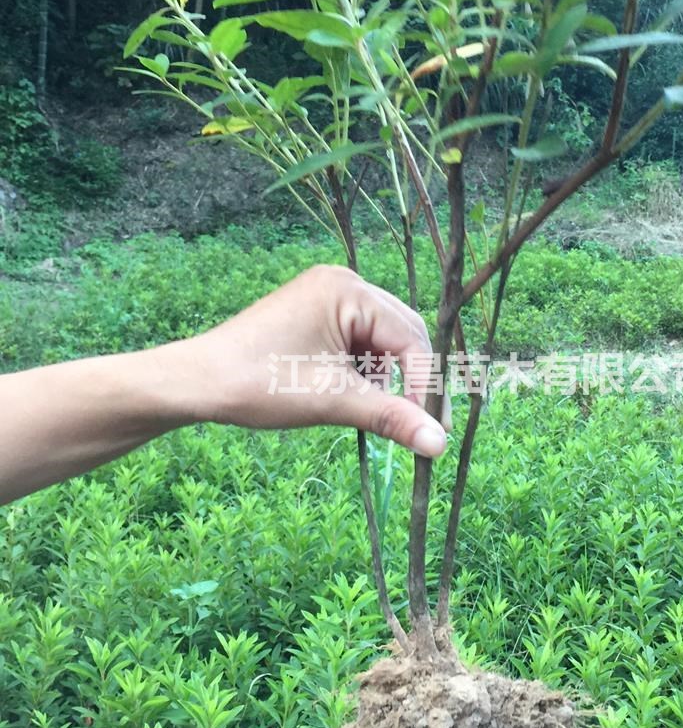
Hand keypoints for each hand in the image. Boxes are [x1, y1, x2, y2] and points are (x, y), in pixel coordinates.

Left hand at [187, 265, 449, 456]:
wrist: (197, 383)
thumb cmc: (259, 384)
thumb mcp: (332, 400)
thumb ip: (391, 417)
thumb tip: (439, 445)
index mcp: (347, 289)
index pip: (410, 338)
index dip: (426, 386)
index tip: (433, 431)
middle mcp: (343, 282)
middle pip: (403, 335)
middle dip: (413, 381)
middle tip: (423, 429)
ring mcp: (328, 296)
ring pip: (385, 342)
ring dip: (389, 379)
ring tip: (382, 416)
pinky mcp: (318, 316)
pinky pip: (361, 343)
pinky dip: (367, 373)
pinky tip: (357, 398)